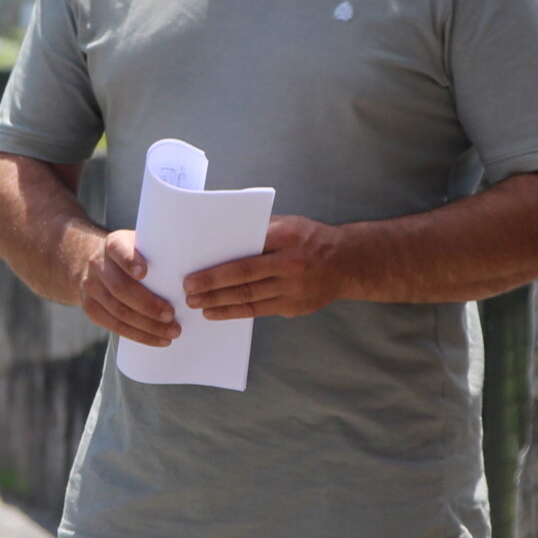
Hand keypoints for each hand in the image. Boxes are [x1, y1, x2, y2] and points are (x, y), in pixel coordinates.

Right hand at [82, 229, 179, 345]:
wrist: (95, 263)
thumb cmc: (132, 255)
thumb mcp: (141, 244)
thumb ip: (158, 252)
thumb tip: (196, 265)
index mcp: (113, 244)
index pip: (118, 250)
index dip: (130, 261)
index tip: (145, 273)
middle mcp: (98, 265)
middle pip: (121, 288)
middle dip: (148, 305)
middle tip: (172, 315)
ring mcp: (91, 288)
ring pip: (119, 311)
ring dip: (147, 326)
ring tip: (172, 332)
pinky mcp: (91, 308)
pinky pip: (114, 326)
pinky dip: (138, 335)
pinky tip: (158, 340)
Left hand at [184, 215, 346, 320]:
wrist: (349, 262)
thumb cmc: (311, 238)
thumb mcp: (288, 224)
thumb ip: (259, 230)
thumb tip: (221, 236)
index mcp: (286, 239)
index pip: (245, 256)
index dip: (217, 270)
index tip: (193, 276)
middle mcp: (291, 265)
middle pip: (244, 280)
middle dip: (212, 289)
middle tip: (189, 294)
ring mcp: (294, 289)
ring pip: (250, 299)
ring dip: (220, 304)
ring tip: (198, 306)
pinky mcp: (295, 307)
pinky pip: (260, 310)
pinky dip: (237, 312)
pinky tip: (219, 313)